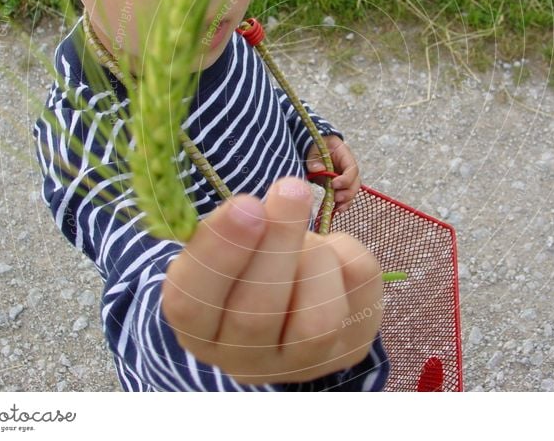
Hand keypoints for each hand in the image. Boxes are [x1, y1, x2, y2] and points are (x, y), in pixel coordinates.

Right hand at [161, 177, 383, 384]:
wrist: (288, 302)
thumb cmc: (246, 265)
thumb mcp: (225, 246)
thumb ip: (235, 229)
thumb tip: (263, 205)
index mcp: (197, 330)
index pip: (192, 303)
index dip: (219, 252)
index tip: (245, 204)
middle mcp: (243, 359)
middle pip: (256, 313)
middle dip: (278, 242)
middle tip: (291, 188)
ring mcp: (302, 364)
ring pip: (318, 321)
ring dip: (317, 257)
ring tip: (309, 236)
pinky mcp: (350, 349)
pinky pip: (360, 294)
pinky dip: (349, 252)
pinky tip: (331, 251)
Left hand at [305, 135, 360, 213]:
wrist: (313, 146)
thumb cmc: (315, 145)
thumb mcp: (312, 148)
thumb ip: (314, 158)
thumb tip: (319, 170)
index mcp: (344, 154)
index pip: (352, 168)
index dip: (346, 178)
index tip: (334, 184)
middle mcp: (347, 167)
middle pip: (355, 182)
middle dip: (348, 192)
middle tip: (337, 198)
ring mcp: (344, 177)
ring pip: (351, 191)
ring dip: (346, 201)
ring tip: (338, 208)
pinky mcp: (338, 185)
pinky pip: (344, 195)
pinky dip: (341, 204)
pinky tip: (336, 210)